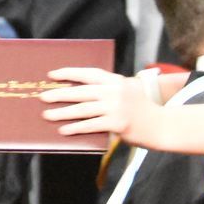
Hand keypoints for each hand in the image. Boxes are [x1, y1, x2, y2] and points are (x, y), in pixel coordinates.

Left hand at [43, 68, 165, 145]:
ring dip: (62, 112)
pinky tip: (64, 130)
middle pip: (81, 91)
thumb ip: (108, 90)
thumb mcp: (127, 92)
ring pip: (83, 109)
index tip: (52, 75)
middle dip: (59, 93)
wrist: (161, 126)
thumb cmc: (141, 111)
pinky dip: (75, 128)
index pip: (89, 73)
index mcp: (117, 81)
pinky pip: (91, 125)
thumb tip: (76, 94)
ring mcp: (117, 107)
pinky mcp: (117, 124)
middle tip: (43, 96)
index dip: (69, 73)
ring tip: (47, 115)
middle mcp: (116, 91)